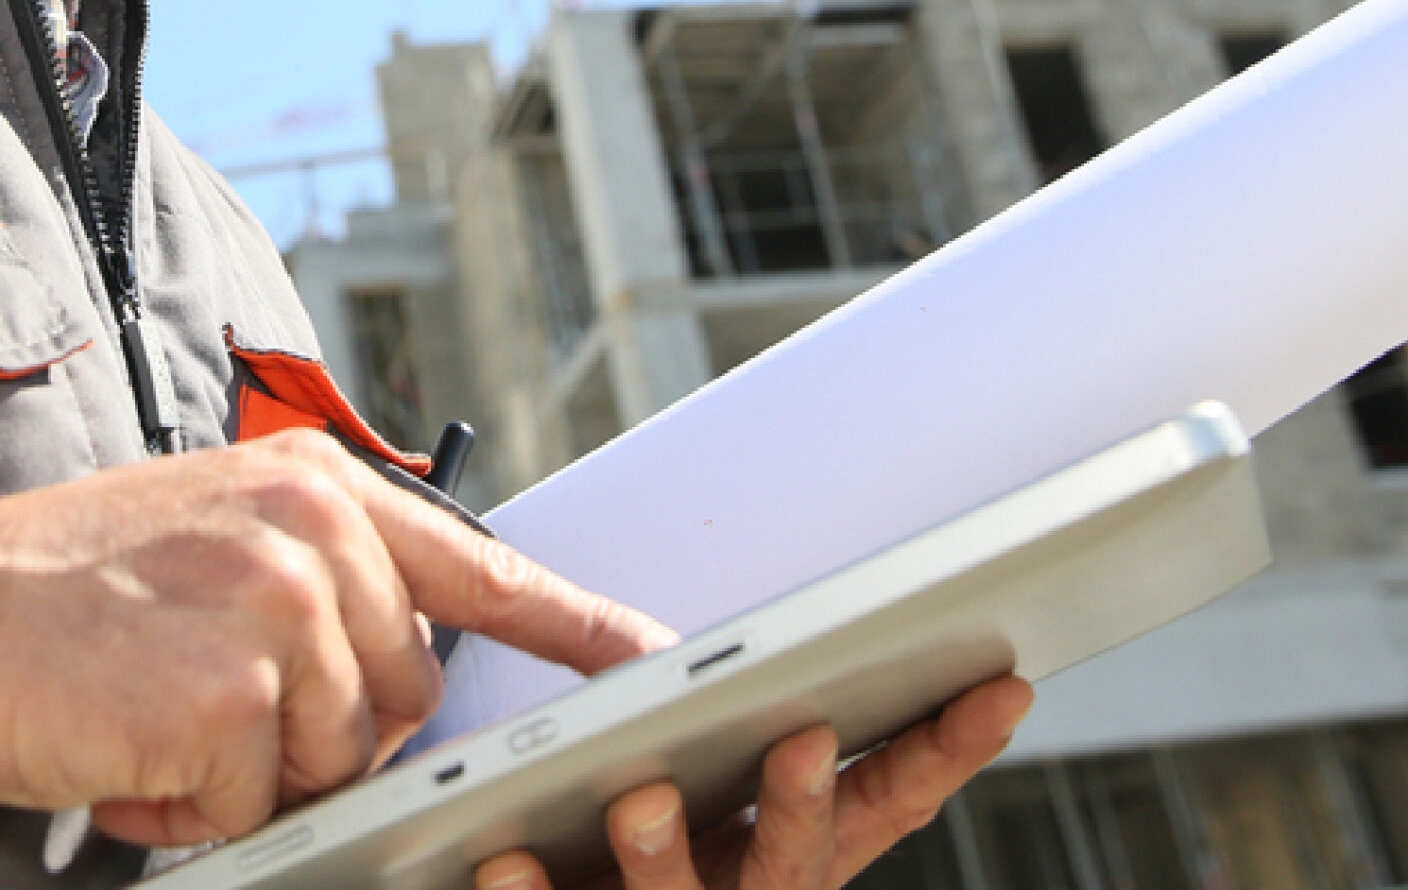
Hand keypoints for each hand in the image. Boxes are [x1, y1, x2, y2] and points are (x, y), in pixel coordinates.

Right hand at [0, 431, 672, 852]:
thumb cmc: (55, 589)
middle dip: (316, 733)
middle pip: (403, 697)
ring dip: (248, 775)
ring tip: (148, 720)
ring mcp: (278, 610)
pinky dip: (194, 811)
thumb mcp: (202, 530)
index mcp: (310, 485)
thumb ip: (312, 571)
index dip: (576, 625)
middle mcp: (312, 533)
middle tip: (196, 702)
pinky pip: (262, 808)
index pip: (479, 566)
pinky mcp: (235, 696)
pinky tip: (126, 757)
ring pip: (337, 761)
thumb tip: (397, 671)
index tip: (654, 658)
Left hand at [471, 675, 1033, 889]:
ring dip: (661, 854)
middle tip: (803, 737)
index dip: (948, 751)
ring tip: (637, 797)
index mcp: (797, 855)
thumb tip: (804, 640)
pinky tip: (505, 857)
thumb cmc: (653, 856)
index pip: (889, 803)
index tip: (1002, 684)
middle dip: (801, 806)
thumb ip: (766, 738)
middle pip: (794, 867)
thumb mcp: (732, 799)